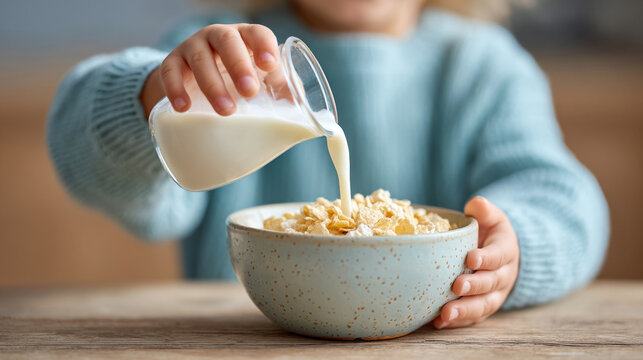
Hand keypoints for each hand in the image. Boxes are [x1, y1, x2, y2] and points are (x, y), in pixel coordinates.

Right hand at [142, 23, 279, 116]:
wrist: (195, 83)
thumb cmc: (237, 81)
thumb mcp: (259, 81)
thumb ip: (280, 88)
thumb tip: (298, 103)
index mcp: (246, 38)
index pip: (257, 33)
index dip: (264, 46)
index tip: (270, 65)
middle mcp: (219, 37)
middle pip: (229, 43)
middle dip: (239, 66)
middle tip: (249, 92)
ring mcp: (193, 47)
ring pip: (200, 59)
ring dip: (213, 85)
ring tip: (226, 110)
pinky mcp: (172, 62)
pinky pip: (170, 72)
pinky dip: (175, 89)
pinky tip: (184, 107)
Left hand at [433, 196, 518, 328]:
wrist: (502, 255)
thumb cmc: (490, 233)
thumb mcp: (492, 217)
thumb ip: (485, 210)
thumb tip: (476, 203)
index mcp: (506, 251)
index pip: (499, 255)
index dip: (486, 258)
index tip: (471, 259)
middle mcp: (503, 276)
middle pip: (491, 283)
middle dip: (474, 286)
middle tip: (456, 286)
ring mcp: (494, 294)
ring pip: (483, 305)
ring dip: (465, 310)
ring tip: (445, 313)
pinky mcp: (482, 308)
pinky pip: (472, 318)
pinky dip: (457, 322)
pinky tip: (439, 323)